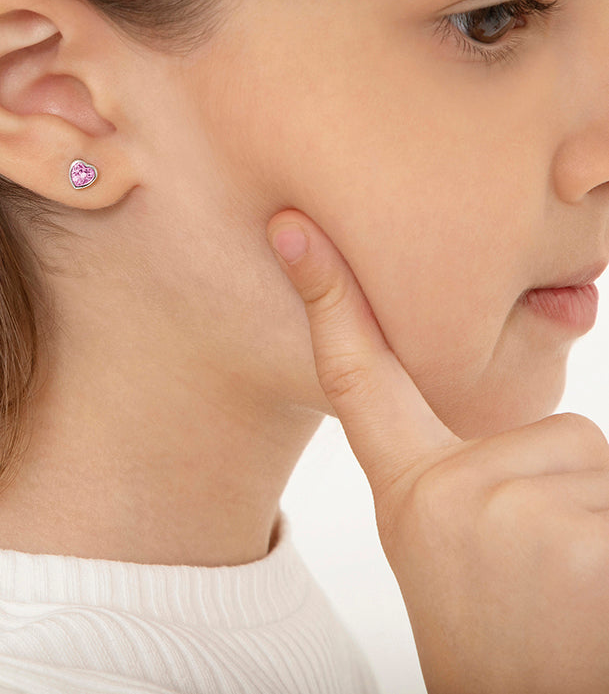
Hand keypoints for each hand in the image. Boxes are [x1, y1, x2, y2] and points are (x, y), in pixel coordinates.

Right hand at [268, 210, 608, 693]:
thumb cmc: (502, 642)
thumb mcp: (460, 548)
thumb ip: (470, 474)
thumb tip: (541, 429)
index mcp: (411, 495)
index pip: (357, 379)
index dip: (328, 298)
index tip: (293, 229)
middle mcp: (446, 494)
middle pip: (553, 435)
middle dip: (571, 494)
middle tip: (550, 581)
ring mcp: (506, 512)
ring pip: (596, 471)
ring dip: (600, 526)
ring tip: (574, 600)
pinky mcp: (575, 537)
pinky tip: (591, 606)